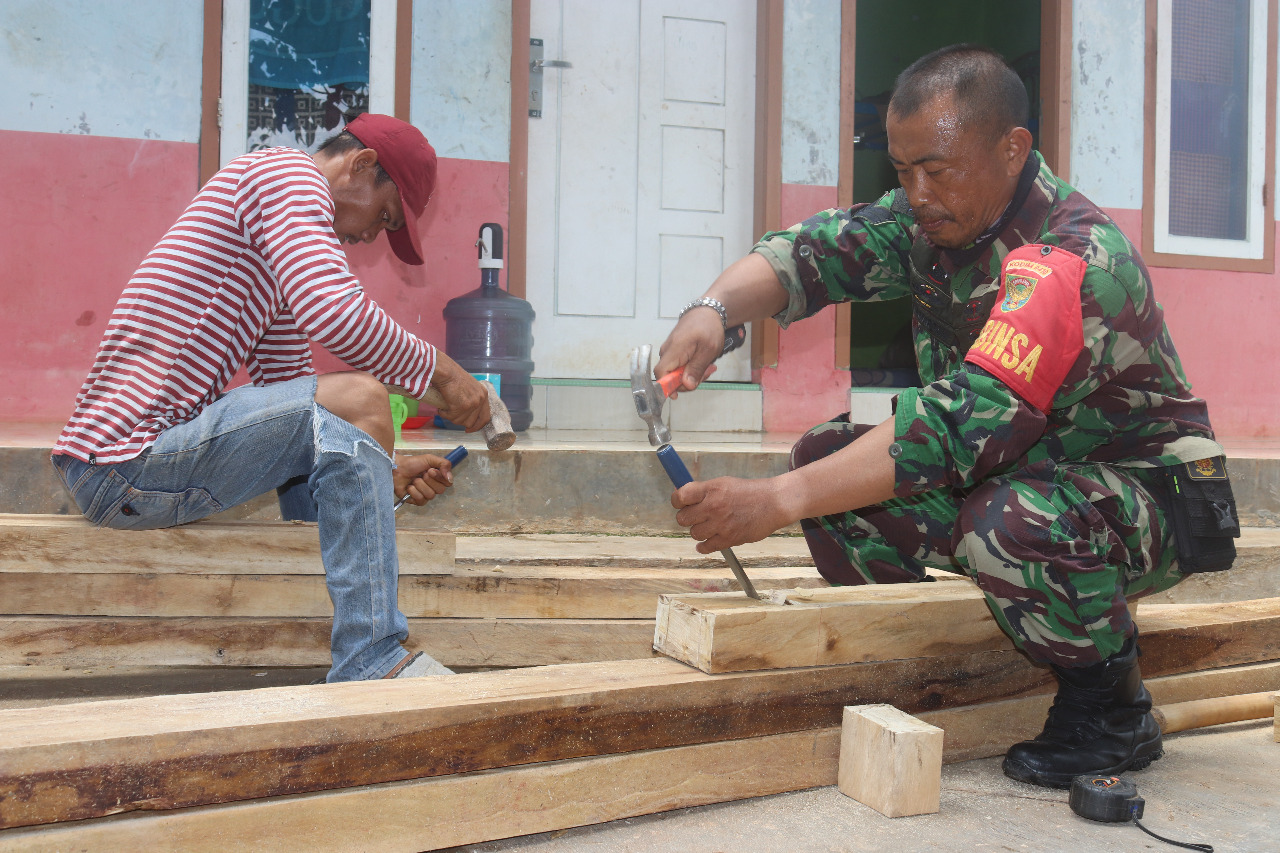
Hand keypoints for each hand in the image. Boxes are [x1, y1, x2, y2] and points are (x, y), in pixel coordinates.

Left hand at [394, 453, 454, 506]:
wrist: (397, 468)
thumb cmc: (412, 463)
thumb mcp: (430, 459)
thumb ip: (444, 464)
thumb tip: (450, 479)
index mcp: (438, 478)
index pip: (448, 483)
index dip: (440, 478)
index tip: (431, 470)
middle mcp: (433, 487)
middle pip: (440, 490)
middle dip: (429, 481)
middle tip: (421, 474)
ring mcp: (425, 495)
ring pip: (430, 495)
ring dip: (420, 485)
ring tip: (413, 480)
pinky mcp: (416, 501)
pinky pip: (421, 500)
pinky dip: (414, 492)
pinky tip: (409, 487)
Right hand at [430, 355, 490, 431]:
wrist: (445, 371)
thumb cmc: (452, 377)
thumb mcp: (469, 388)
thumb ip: (471, 399)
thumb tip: (466, 415)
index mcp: (483, 395)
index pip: (485, 417)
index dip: (477, 426)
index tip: (468, 429)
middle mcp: (480, 400)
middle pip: (471, 422)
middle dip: (460, 421)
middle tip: (452, 414)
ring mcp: (471, 404)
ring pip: (460, 421)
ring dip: (450, 416)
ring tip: (446, 406)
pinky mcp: (461, 406)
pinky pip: (450, 417)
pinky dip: (444, 413)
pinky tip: (442, 406)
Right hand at [654, 307, 723, 397]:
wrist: (708, 311)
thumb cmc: (708, 326)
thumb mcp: (708, 350)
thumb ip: (696, 368)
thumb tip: (686, 385)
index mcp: (674, 350)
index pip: (661, 374)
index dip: (666, 387)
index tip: (676, 395)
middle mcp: (668, 351)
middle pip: (670, 376)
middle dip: (687, 380)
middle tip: (707, 373)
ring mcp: (670, 350)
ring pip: (676, 372)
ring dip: (692, 373)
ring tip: (708, 365)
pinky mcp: (675, 350)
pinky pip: (679, 365)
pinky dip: (691, 367)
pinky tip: (703, 361)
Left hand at [671, 476, 791, 552]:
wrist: (773, 503)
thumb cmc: (749, 492)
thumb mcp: (724, 483)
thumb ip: (704, 491)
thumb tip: (682, 497)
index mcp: (711, 489)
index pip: (680, 496)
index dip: (677, 500)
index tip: (679, 503)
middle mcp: (713, 506)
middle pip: (683, 518)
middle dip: (687, 517)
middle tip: (695, 516)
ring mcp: (721, 524)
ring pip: (694, 533)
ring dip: (698, 531)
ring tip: (708, 526)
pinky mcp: (729, 539)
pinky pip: (706, 547)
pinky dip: (703, 546)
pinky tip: (704, 543)